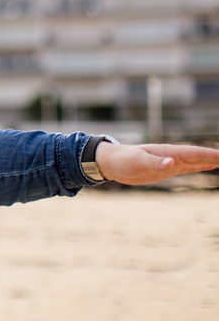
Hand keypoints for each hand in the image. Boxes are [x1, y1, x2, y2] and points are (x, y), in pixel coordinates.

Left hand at [97, 142, 218, 184]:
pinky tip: (209, 166)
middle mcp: (173, 156)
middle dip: (217, 157)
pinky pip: (189, 167)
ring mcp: (172, 162)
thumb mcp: (137, 162)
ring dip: (212, 161)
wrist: (112, 162)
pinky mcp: (167, 169)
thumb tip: (172, 163)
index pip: (195, 153)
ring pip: (197, 161)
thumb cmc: (123, 160)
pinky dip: (201, 166)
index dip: (211, 155)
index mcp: (169, 152)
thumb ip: (154, 163)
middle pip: (200, 156)